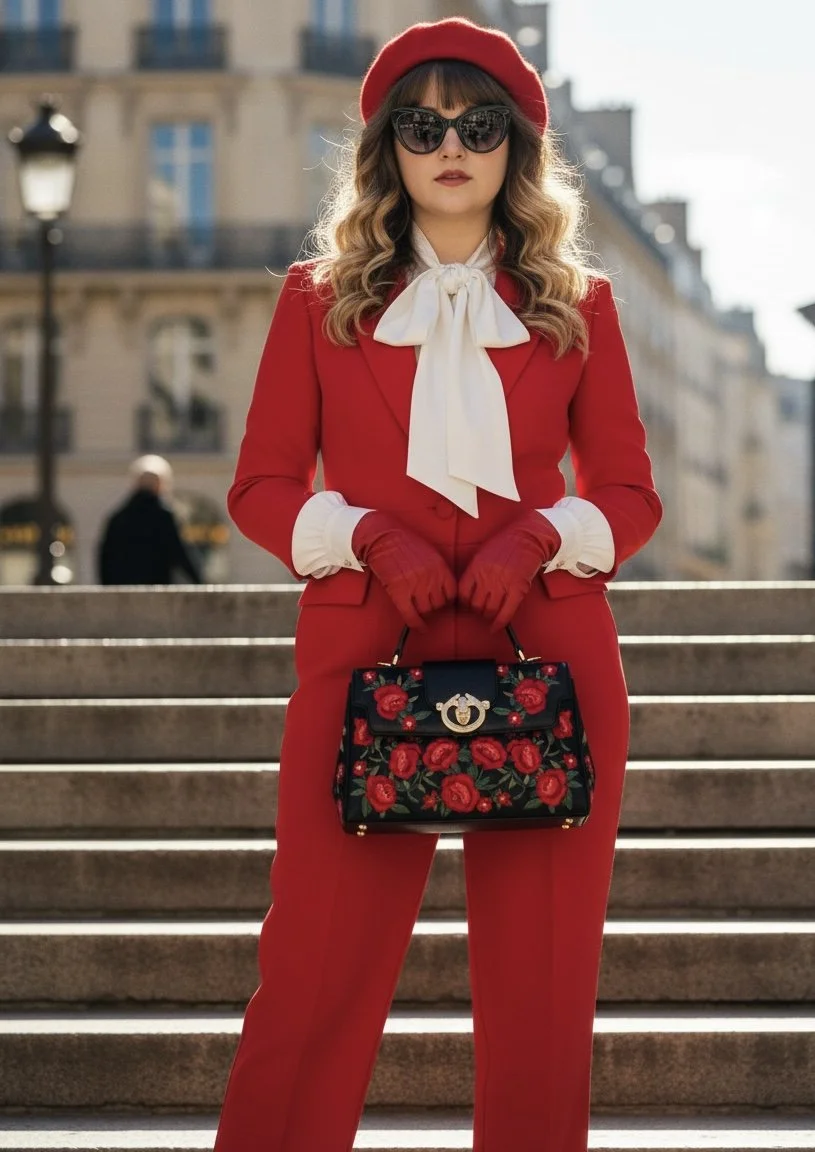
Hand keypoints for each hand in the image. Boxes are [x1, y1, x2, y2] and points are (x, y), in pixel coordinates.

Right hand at [352, 511, 455, 629]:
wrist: (383, 537)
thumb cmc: (405, 543)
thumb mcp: (429, 553)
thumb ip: (437, 570)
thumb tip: (441, 588)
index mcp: (440, 567)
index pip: (452, 593)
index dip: (448, 601)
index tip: (443, 603)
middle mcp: (430, 578)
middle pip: (440, 604)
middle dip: (435, 608)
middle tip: (429, 608)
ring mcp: (415, 585)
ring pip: (427, 611)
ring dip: (424, 614)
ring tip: (420, 612)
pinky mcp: (399, 592)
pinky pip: (411, 615)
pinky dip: (416, 624)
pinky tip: (419, 628)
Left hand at [458, 511, 561, 631]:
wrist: (526, 537)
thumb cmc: (504, 545)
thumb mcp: (482, 555)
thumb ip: (474, 572)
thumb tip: (469, 591)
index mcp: (476, 568)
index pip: (463, 594)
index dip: (464, 603)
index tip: (467, 605)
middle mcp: (488, 577)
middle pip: (475, 605)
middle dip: (476, 611)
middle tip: (480, 610)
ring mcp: (504, 584)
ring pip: (490, 611)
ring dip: (488, 616)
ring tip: (490, 614)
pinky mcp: (519, 589)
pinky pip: (507, 613)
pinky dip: (500, 623)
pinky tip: (496, 628)